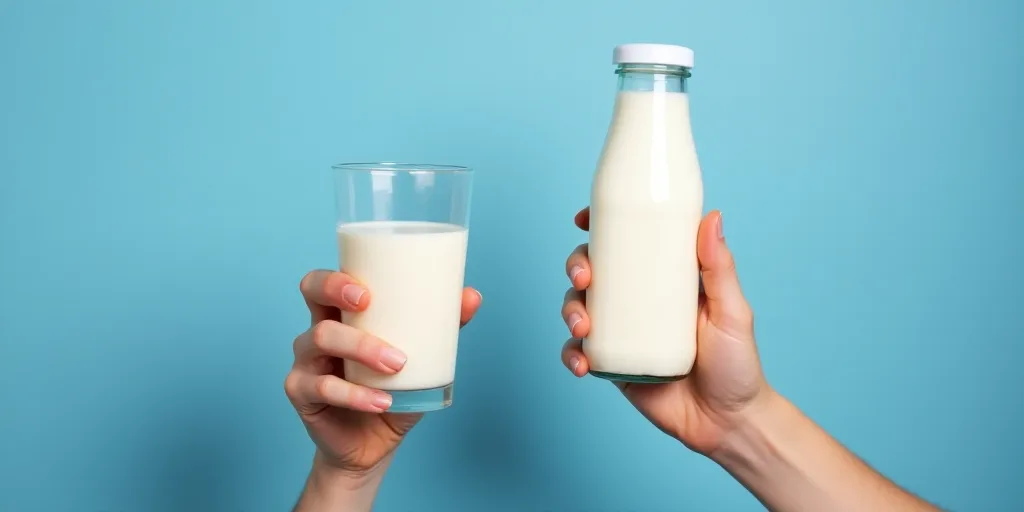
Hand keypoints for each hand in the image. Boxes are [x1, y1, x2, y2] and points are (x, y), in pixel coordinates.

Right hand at [285, 270, 481, 477]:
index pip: (326, 280)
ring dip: (361, 348)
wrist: (372, 446)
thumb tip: (472, 296)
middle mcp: (318, 331)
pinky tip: (382, 402)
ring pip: (320, 339)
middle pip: (311, 292)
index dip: (338, 275)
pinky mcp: (301, 394)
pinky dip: (356, 394)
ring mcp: (306, 362)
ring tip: (397, 364)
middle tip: (366, 302)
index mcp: (343, 316)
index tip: (368, 288)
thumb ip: (443, 329)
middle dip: (334, 289)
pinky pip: (324, 388)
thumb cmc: (393, 393)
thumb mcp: (421, 361)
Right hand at [560, 207, 770, 455]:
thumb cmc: (737, 365)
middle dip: (577, 266)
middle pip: (595, 270)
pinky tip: (581, 363)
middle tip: (583, 278)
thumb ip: (720, 269)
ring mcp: (622, 332)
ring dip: (569, 309)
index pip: (629, 243)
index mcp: (666, 279)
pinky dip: (571, 354)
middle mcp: (639, 300)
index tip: (585, 218)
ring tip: (582, 326)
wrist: (727, 424)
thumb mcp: (732, 312)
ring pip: (580, 307)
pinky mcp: (612, 364)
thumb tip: (712, 216)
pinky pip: (580, 352)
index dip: (601, 226)